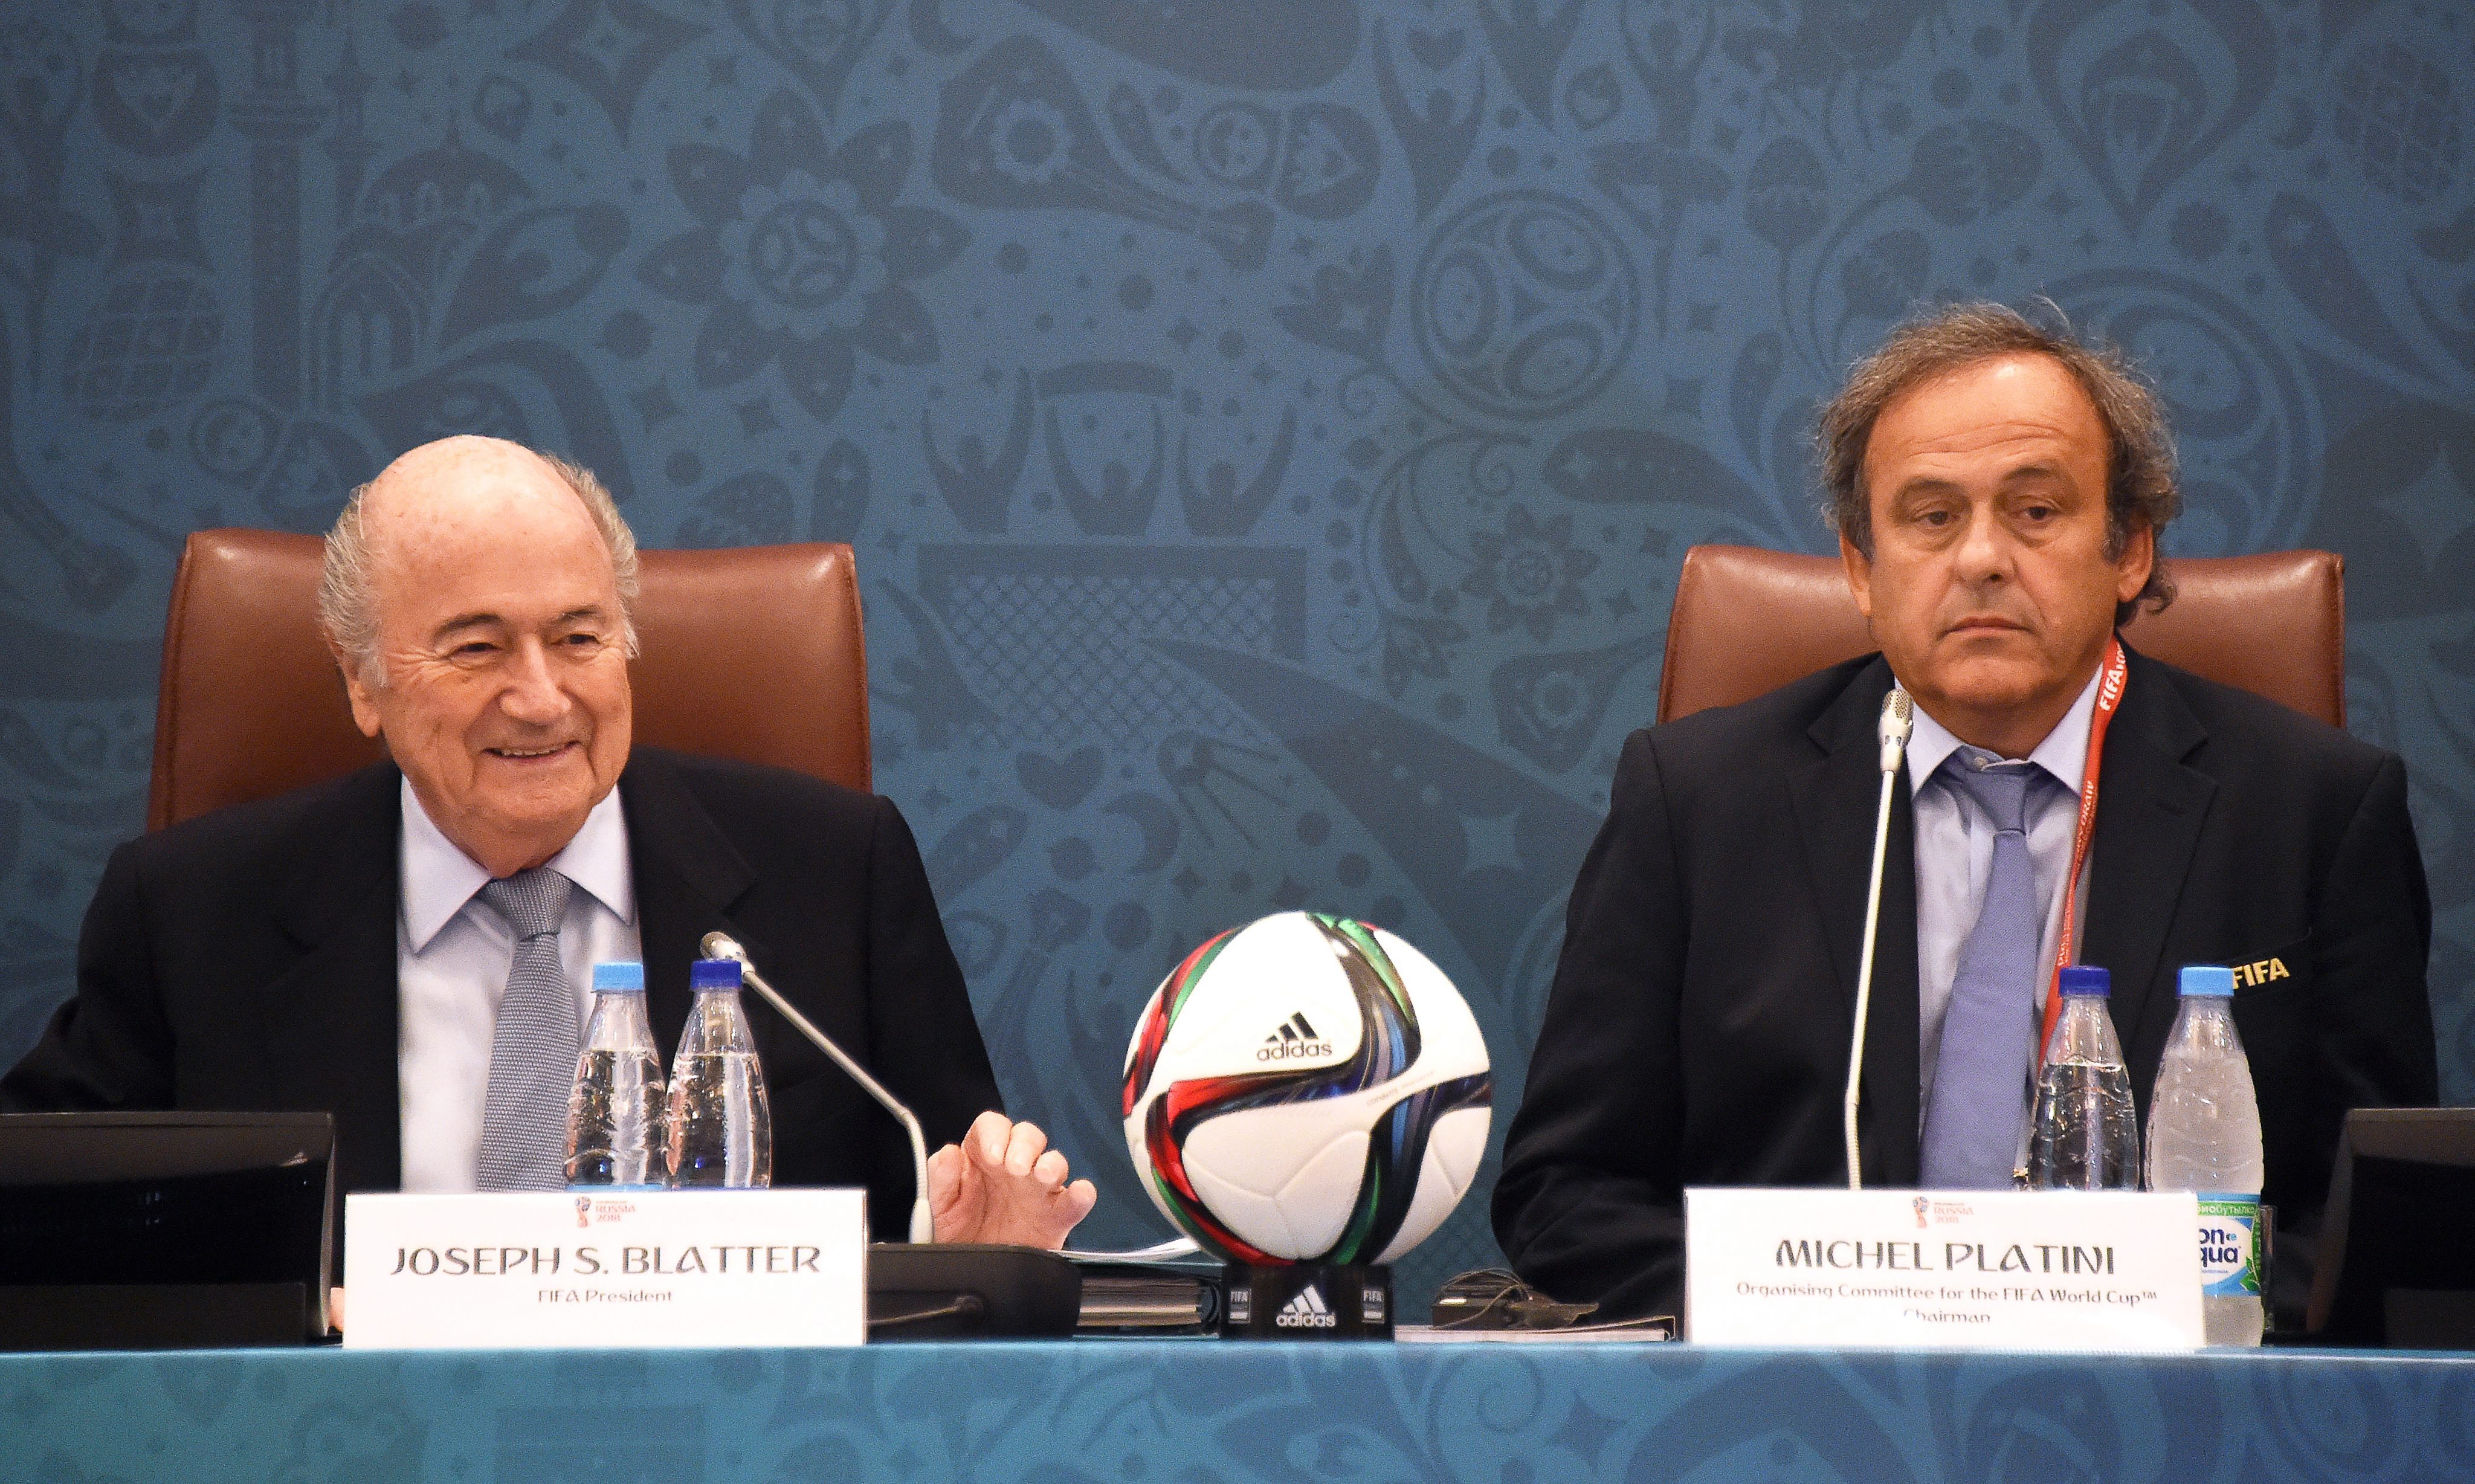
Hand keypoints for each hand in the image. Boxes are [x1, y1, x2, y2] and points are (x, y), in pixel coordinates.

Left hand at [925, 1111, 1097, 1248]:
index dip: (994, 1133)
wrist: (973, 1273)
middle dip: (1024, 1145)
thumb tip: (950, 1154)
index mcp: (983, 1157)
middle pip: (1028, 1135)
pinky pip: (1078, 1199)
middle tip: (1014, 1166)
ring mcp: (1038, 1190)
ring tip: (1040, 1176)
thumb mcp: (938, 1206)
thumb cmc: (958, 1234)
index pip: (993, 1126)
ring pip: (1055, 1161)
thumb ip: (940, 1177)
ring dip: (1052, 1164)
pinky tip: (1076, 1194)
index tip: (990, 1153)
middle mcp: (1014, 1168)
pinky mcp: (1058, 1215)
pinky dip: (1082, 1194)